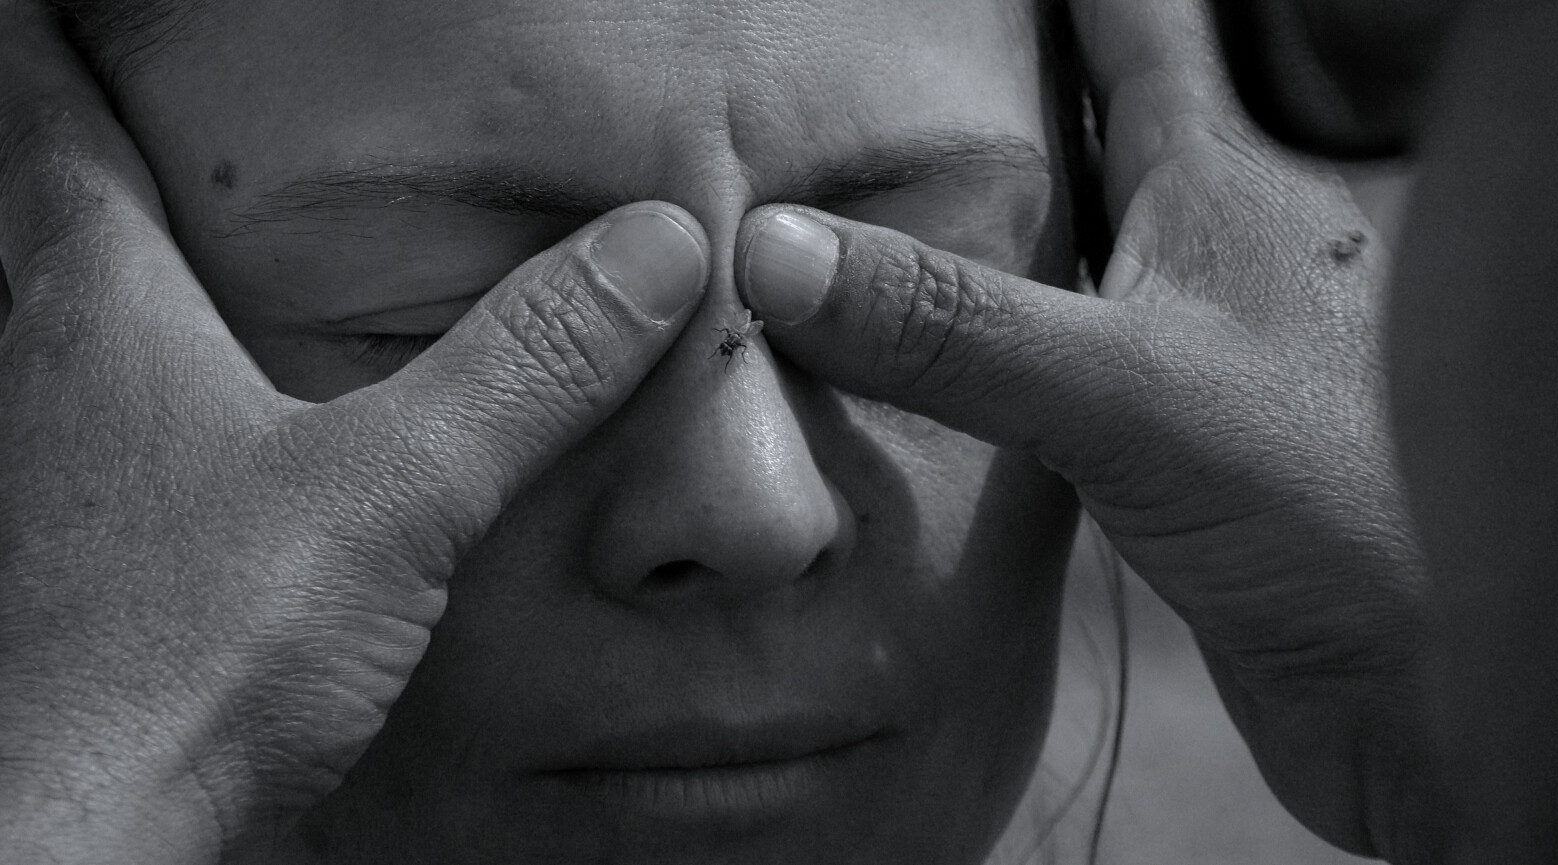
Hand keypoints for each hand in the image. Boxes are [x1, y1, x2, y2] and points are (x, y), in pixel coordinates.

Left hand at [0, 5, 706, 861]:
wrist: (84, 844)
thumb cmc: (191, 652)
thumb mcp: (395, 489)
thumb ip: (529, 365)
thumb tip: (657, 248)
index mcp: (96, 306)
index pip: (38, 109)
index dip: (53, 34)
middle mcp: (46, 372)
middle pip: (45, 209)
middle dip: (95, 140)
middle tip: (157, 100)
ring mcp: (55, 478)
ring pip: (73, 329)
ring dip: (127, 272)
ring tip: (204, 244)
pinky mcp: (91, 569)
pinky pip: (122, 439)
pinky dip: (169, 398)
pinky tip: (239, 437)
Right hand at [734, 0, 1435, 859]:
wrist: (1419, 683)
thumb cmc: (1329, 502)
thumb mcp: (1119, 389)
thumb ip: (948, 325)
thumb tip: (775, 252)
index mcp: (1222, 178)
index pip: (1137, 22)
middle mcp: (1215, 241)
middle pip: (1103, 122)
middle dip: (1012, 86)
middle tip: (907, 75)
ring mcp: (1198, 338)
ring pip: (1085, 241)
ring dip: (1004, 218)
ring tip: (901, 193)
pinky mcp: (1178, 434)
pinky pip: (1072, 350)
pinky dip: (1007, 335)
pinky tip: (957, 355)